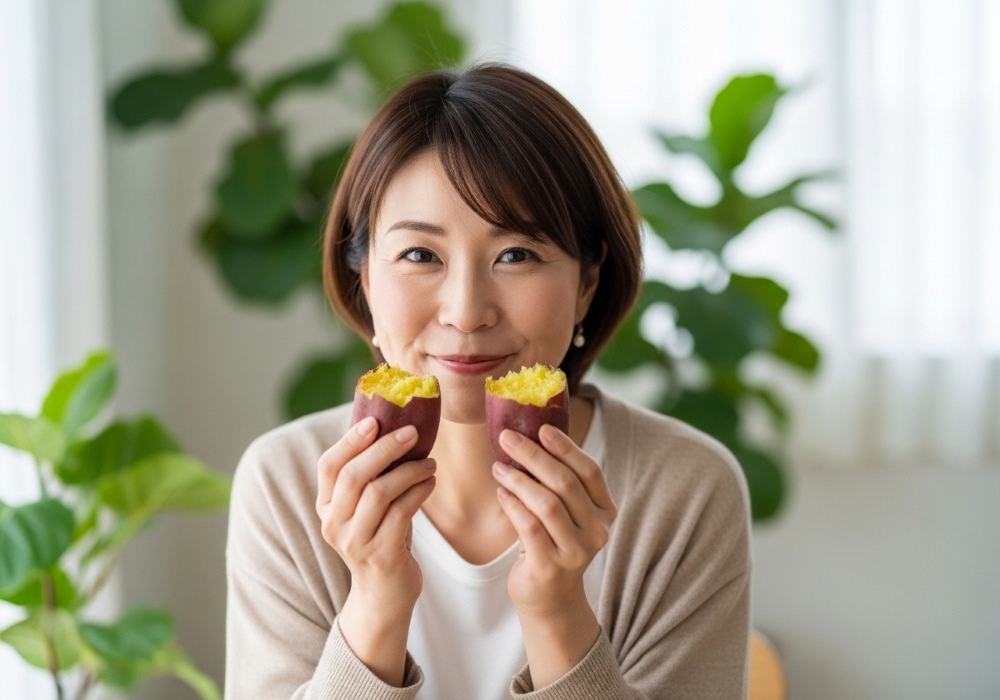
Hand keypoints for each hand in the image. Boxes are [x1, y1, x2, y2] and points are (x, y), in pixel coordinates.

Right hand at [315, 416, 435, 684]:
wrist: (384, 595)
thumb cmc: (381, 538)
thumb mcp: (365, 508)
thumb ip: (369, 476)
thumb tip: (390, 425)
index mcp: (325, 507)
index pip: (329, 466)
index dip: (350, 440)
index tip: (375, 420)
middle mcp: (333, 524)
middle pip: (354, 475)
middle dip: (385, 448)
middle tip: (412, 432)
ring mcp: (356, 542)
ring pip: (379, 492)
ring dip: (410, 470)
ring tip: (429, 462)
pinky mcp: (381, 555)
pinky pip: (402, 512)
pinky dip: (419, 491)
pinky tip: (431, 482)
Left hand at [491, 423, 616, 617]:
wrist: (551, 599)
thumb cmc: (554, 543)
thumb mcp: (566, 513)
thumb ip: (559, 483)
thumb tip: (531, 436)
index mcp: (605, 512)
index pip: (589, 472)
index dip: (566, 448)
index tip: (542, 428)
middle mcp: (597, 532)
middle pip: (565, 483)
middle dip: (533, 456)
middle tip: (508, 438)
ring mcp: (576, 552)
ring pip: (546, 504)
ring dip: (519, 480)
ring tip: (499, 467)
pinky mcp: (550, 567)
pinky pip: (529, 527)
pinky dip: (513, 505)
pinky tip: (501, 493)